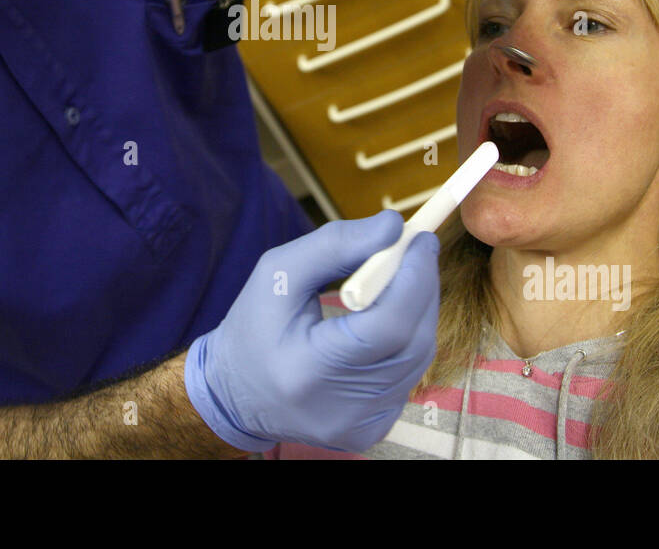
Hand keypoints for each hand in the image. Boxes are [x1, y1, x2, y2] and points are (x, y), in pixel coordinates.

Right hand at [184, 210, 438, 452]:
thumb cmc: (254, 326)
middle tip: (416, 250)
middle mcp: (340, 409)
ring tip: (397, 280)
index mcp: (308, 370)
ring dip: (417, 311)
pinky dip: (406, 341)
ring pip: (417, 358)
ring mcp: (359, 427)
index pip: (386, 327)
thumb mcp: (278, 273)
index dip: (414, 280)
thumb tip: (393, 226)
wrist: (236, 394)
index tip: (420, 240)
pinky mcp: (370, 433)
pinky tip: (386, 322)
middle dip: (422, 288)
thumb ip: (335, 245)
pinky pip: (407, 376)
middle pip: (411, 342)